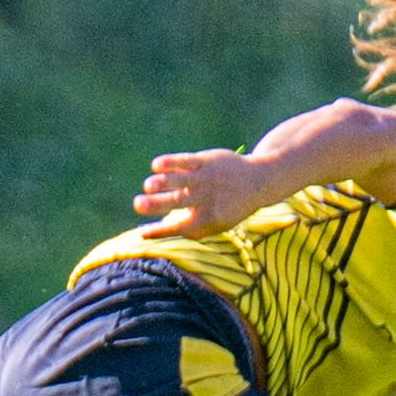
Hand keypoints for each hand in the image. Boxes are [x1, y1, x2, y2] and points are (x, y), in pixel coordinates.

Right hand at [134, 150, 272, 238]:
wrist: (258, 181)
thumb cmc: (230, 206)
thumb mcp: (217, 223)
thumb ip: (191, 228)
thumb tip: (155, 234)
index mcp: (208, 218)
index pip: (180, 227)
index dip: (161, 231)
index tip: (141, 233)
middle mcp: (207, 199)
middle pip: (179, 202)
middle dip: (157, 204)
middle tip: (137, 205)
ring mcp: (207, 179)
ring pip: (182, 181)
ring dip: (164, 182)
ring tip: (147, 185)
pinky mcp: (207, 161)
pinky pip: (188, 161)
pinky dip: (172, 163)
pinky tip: (156, 165)